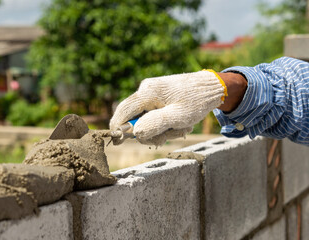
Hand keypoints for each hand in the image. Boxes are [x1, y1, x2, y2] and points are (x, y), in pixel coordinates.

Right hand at [110, 70, 227, 145]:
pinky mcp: (157, 97)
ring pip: (145, 119)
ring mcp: (151, 93)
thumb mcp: (178, 116)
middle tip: (167, 137)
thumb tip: (135, 132)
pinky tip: (178, 124)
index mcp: (147, 92)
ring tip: (180, 128)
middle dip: (149, 132)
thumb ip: (155, 124)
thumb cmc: (196, 101)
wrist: (211, 88)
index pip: (123, 111)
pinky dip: (164, 124)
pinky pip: (153, 115)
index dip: (118, 128)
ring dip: (160, 130)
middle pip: (134, 118)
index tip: (117, 142)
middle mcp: (145, 90)